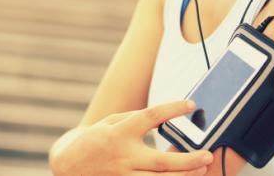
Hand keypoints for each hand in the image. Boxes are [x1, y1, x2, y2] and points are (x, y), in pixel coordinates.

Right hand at [52, 100, 213, 174]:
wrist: (66, 167)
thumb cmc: (91, 141)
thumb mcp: (107, 123)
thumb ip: (133, 119)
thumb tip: (161, 117)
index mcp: (118, 133)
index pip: (150, 116)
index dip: (173, 109)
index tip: (191, 104)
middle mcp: (122, 157)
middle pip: (161, 162)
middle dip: (188, 160)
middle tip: (208, 155)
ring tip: (201, 169)